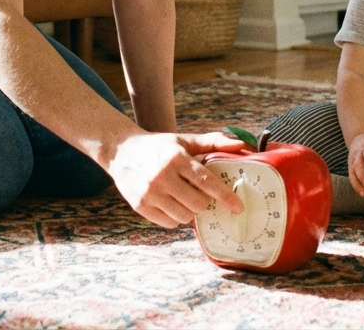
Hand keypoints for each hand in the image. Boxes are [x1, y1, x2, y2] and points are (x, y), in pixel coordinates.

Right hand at [106, 131, 248, 227]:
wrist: (121, 152)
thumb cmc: (159, 147)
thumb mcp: (185, 140)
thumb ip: (214, 142)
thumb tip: (242, 145)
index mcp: (176, 158)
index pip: (206, 181)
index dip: (225, 196)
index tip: (238, 207)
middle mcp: (162, 176)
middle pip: (198, 204)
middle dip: (204, 202)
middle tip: (200, 194)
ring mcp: (150, 193)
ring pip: (184, 217)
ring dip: (190, 211)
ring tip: (184, 198)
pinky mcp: (140, 206)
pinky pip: (169, 223)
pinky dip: (175, 217)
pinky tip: (172, 204)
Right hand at [346, 133, 363, 195]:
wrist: (359, 138)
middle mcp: (358, 154)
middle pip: (358, 165)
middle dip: (363, 176)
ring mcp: (352, 161)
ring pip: (352, 172)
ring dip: (357, 184)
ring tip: (363, 194)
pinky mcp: (350, 167)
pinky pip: (351, 177)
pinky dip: (356, 186)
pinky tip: (361, 193)